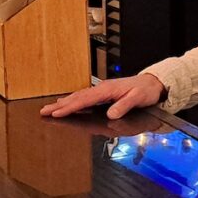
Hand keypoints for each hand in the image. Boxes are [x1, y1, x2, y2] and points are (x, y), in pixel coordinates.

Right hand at [39, 74, 165, 119]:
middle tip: (43, 111)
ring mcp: (102, 90)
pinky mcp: (104, 93)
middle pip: (77, 97)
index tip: (56, 112)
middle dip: (60, 105)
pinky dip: (73, 101)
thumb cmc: (146, 91)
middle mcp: (102, 89)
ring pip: (79, 97)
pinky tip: (68, 104)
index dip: (70, 107)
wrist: (153, 83)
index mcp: (107, 90)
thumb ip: (124, 106)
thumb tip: (111, 114)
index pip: (84, 100)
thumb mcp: (138, 99)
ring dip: (64, 103)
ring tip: (49, 108)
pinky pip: (85, 97)